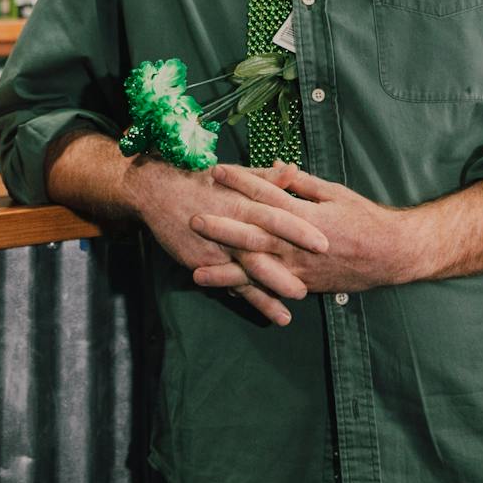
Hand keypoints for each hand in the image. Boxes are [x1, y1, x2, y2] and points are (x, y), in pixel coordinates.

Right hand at [122, 156, 328, 325]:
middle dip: (289, 264)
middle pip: (264, 247)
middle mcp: (232, 225)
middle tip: (316, 280)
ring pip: (248, 269)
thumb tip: (294, 169)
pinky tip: (271, 312)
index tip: (325, 242)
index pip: (276, 215)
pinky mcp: (205, 262)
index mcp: (243, 201)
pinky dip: (251, 298)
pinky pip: (231, 283)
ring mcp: (218, 246)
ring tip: (297, 299)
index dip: (299, 230)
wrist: (157, 192)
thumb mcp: (234, 174)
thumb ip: (266, 178)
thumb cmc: (201, 181)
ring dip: (272, 286)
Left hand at [190, 163, 418, 296]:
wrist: (390, 255)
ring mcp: (299, 269)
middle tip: (193, 220)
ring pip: (257, 271)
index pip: (266, 196)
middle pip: (253, 235)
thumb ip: (302, 183)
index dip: (240, 182)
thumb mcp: (334, 192)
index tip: (216, 170)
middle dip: (221, 228)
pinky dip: (248, 293)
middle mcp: (298, 245)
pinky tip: (225, 294)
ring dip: (225, 273)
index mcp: (305, 216)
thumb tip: (276, 165)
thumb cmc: (364, 218)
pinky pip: (272, 289)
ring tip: (195, 272)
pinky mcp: (303, 285)